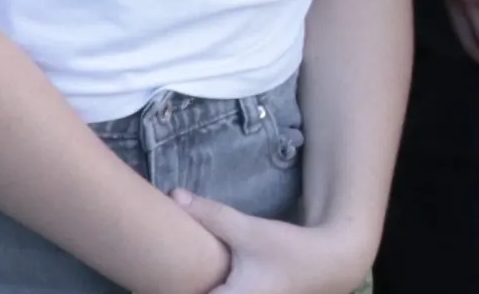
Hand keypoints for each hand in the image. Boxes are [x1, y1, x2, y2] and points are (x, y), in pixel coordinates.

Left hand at [171, 193, 373, 293]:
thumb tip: (173, 194)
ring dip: (195, 286)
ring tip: (177, 273)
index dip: (163, 287)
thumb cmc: (289, 250)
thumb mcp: (248, 231)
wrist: (331, 263)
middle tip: (157, 272)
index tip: (147, 277)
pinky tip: (204, 278)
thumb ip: (211, 215)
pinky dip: (209, 288)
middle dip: (176, 285)